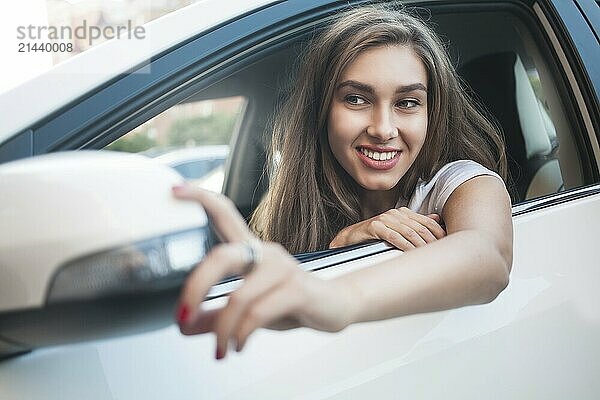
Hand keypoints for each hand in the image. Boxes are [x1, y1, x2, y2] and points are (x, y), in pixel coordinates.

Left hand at [172, 185, 356, 359]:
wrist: (335, 306)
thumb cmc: (290, 301)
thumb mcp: (247, 308)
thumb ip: (215, 316)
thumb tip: (184, 326)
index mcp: (251, 249)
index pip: (224, 213)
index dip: (199, 198)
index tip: (173, 189)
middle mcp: (265, 252)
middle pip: (222, 256)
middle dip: (196, 287)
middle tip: (182, 316)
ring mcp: (282, 269)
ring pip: (238, 297)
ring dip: (222, 329)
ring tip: (220, 348)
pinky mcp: (297, 290)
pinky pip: (258, 314)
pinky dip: (241, 335)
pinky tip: (238, 345)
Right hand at [329, 207, 445, 250]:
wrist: (351, 237)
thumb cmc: (375, 235)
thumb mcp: (398, 229)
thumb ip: (416, 224)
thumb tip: (436, 218)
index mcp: (402, 212)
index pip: (426, 221)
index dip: (438, 232)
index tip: (447, 243)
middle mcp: (395, 214)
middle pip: (420, 227)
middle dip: (431, 240)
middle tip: (440, 252)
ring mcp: (385, 219)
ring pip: (409, 232)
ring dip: (420, 245)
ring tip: (428, 255)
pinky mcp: (376, 226)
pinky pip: (394, 237)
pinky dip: (405, 246)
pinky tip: (411, 253)